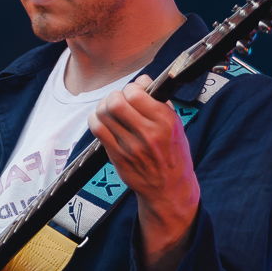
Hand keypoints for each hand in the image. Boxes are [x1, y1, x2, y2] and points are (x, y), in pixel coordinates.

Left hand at [89, 75, 199, 270]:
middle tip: (119, 99)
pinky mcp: (117, 156)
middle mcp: (148, 133)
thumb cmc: (173, 154)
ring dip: (103, 106)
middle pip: (116, 102)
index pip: (136, 93)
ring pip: (103, 114)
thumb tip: (142, 82)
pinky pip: (97, 130)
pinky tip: (102, 121)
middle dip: (115, 95)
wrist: (169, 188)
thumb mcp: (176, 125)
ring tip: (109, 109)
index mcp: (165, 121)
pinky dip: (95, 120)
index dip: (132, 87)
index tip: (134, 91)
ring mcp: (130, 146)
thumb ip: (160, 103)